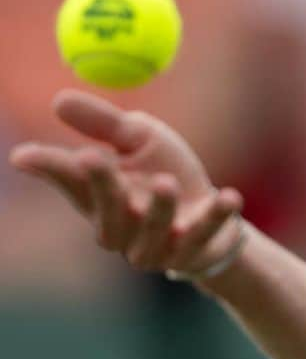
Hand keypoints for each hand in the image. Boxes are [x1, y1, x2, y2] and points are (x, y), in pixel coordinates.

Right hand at [8, 89, 243, 274]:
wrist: (214, 213)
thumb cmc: (168, 171)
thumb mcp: (139, 139)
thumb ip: (105, 124)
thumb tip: (59, 101)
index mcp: (100, 199)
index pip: (69, 183)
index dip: (47, 168)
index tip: (23, 154)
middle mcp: (122, 230)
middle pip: (106, 213)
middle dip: (100, 187)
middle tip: (93, 157)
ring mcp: (156, 249)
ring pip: (152, 232)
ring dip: (158, 209)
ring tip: (166, 183)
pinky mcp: (193, 257)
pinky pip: (203, 239)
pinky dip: (215, 218)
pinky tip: (229, 196)